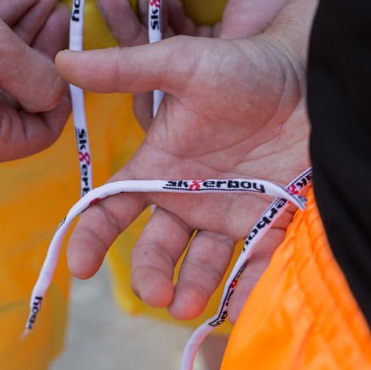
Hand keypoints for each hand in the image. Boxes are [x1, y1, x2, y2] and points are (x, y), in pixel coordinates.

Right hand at [0, 0, 70, 162]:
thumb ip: (36, 77)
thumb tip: (59, 88)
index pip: (42, 131)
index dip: (63, 97)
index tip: (72, 63)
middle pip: (26, 92)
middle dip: (49, 48)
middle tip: (66, 16)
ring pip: (6, 66)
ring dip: (31, 29)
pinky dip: (3, 25)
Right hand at [57, 0, 311, 322]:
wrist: (308, 75)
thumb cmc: (242, 67)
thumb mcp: (181, 63)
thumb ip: (125, 69)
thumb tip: (63, 62)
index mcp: (160, 168)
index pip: (115, 209)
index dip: (92, 237)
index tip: (80, 267)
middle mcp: (189, 198)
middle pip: (157, 247)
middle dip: (150, 273)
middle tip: (157, 293)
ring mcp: (230, 213)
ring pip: (203, 262)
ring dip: (193, 288)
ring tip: (187, 307)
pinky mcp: (271, 220)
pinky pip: (257, 259)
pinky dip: (248, 284)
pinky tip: (239, 304)